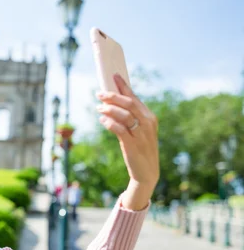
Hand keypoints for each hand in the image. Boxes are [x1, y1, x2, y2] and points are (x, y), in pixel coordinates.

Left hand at [96, 74, 159, 199]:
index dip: (123, 86)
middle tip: (99, 94)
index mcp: (150, 118)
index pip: (134, 98)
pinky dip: (109, 122)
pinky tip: (102, 120)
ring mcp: (141, 134)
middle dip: (112, 96)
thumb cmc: (140, 149)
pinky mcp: (132, 145)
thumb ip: (129, 119)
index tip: (113, 76)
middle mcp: (147, 123)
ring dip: (109, 109)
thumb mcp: (139, 132)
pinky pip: (119, 129)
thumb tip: (111, 105)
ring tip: (98, 108)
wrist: (147, 172)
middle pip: (128, 103)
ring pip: (123, 114)